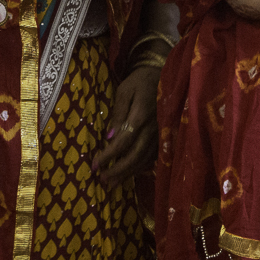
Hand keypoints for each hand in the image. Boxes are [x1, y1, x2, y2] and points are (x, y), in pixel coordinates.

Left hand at [94, 62, 160, 188]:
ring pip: (144, 159)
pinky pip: (153, 156)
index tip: (95, 165)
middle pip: (135, 155)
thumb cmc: (140, 81)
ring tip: (113, 183)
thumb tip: (109, 137)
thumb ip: (118, 113)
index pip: (123, 142)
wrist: (163, 75)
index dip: (109, 155)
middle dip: (118, 170)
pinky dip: (141, 167)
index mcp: (141, 116)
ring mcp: (160, 134)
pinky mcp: (164, 135)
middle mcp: (153, 128)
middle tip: (103, 180)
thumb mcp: (125, 91)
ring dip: (128, 173)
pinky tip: (131, 174)